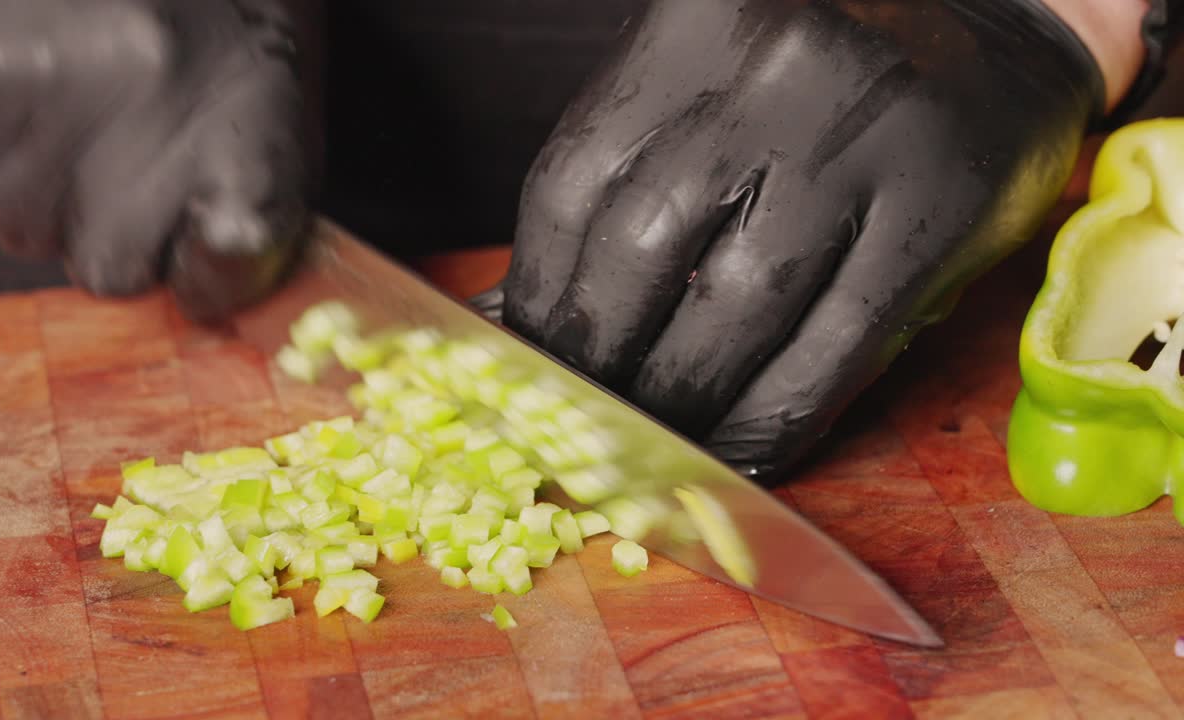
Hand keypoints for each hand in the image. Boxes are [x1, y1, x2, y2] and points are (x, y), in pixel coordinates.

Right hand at [0, 0, 313, 321]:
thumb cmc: (213, 11)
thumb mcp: (271, 99)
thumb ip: (248, 208)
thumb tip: (200, 292)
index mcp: (251, 122)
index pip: (231, 264)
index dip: (210, 273)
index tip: (208, 244)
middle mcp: (151, 111)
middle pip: (108, 270)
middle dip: (114, 223)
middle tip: (129, 131)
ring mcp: (44, 95)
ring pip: (19, 227)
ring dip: (39, 182)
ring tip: (71, 89)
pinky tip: (12, 78)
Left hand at [498, 0, 1135, 478]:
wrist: (1000, 16)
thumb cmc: (825, 71)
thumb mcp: (712, 84)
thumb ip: (625, 178)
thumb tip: (513, 313)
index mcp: (694, 26)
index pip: (572, 186)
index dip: (537, 297)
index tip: (526, 363)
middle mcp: (774, 69)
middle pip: (642, 250)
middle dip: (600, 362)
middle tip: (582, 420)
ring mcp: (863, 135)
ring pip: (735, 308)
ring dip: (684, 402)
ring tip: (657, 444)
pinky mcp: (943, 205)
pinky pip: (836, 349)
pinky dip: (777, 420)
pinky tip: (744, 450)